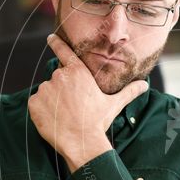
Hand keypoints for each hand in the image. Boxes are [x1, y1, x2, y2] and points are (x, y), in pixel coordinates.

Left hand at [28, 34, 147, 171]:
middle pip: (58, 78)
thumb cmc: (98, 121)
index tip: (50, 37)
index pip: (64, 51)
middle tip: (72, 107)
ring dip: (51, 100)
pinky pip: (36, 103)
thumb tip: (144, 85)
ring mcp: (45, 88)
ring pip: (46, 91)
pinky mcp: (34, 102)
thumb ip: (128, 92)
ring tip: (64, 115)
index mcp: (78, 72)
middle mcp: (60, 76)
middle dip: (62, 90)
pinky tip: (53, 119)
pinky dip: (41, 110)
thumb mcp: (114, 104)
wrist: (81, 142)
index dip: (56, 43)